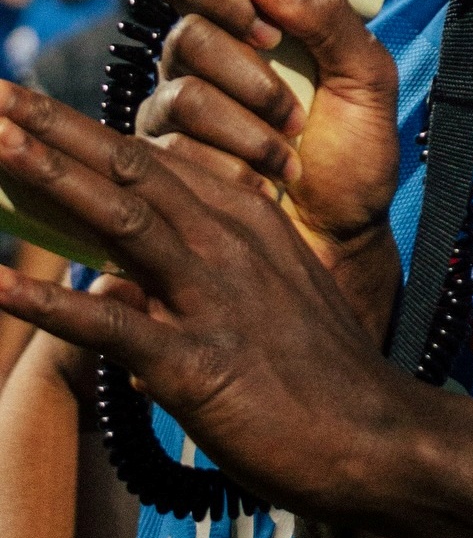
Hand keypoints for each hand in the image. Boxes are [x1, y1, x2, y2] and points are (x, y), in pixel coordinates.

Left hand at [0, 84, 407, 515]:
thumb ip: (182, 282)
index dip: (79, 130)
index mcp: (243, 219)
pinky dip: (52, 305)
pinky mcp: (197, 363)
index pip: (150, 159)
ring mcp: (213, 297)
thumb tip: (105, 287)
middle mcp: (227, 242)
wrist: (373, 433)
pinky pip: (114, 327)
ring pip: (123, 221)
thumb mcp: (261, 298)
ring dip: (52, 179)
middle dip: (54, 129)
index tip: (22, 103)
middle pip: (130, 169)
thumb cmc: (318, 372)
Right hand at [137, 0, 400, 334]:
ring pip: (181, 96)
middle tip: (293, 110)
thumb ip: (331, 20)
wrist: (342, 236)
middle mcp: (202, 62)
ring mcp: (175, 113)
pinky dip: (234, 168)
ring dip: (250, 131)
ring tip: (288, 152)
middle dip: (249, 77)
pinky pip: (174, 152)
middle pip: (188, 36)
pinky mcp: (165, 164)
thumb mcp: (368, 79)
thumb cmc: (355, 155)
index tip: (265, 23)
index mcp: (250, 27)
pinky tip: (264, 183)